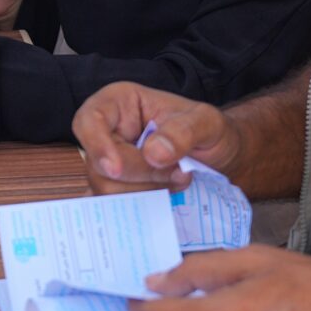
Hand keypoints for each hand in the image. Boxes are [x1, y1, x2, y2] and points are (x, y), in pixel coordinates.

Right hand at [73, 81, 232, 194]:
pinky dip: (142, 207)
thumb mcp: (206, 122)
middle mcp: (108, 133)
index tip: (117, 169)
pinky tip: (166, 197)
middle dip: (141, 175)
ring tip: (178, 180)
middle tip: (179, 172)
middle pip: (99, 165)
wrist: (220, 155)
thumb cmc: (209, 129)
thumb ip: (183, 132)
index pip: (89, 120)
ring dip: (147, 192)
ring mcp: (111, 164)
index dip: (97, 146)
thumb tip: (154, 153)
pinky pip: (116, 206)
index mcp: (120, 103)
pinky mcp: (119, 189)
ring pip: (107, 190)